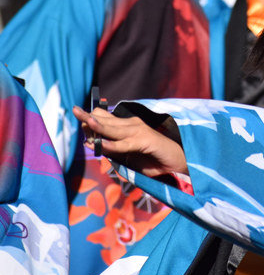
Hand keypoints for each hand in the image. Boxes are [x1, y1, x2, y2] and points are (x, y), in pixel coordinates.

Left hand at [73, 106, 188, 176]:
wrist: (178, 164)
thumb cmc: (154, 160)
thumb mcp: (128, 154)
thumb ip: (113, 148)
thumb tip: (92, 144)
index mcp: (128, 126)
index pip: (105, 117)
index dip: (91, 119)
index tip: (80, 121)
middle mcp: (132, 125)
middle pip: (106, 119)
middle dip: (88, 116)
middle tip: (74, 110)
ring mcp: (139, 132)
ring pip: (113, 129)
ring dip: (97, 125)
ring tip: (84, 120)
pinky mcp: (146, 141)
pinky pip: (124, 145)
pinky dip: (111, 145)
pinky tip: (100, 145)